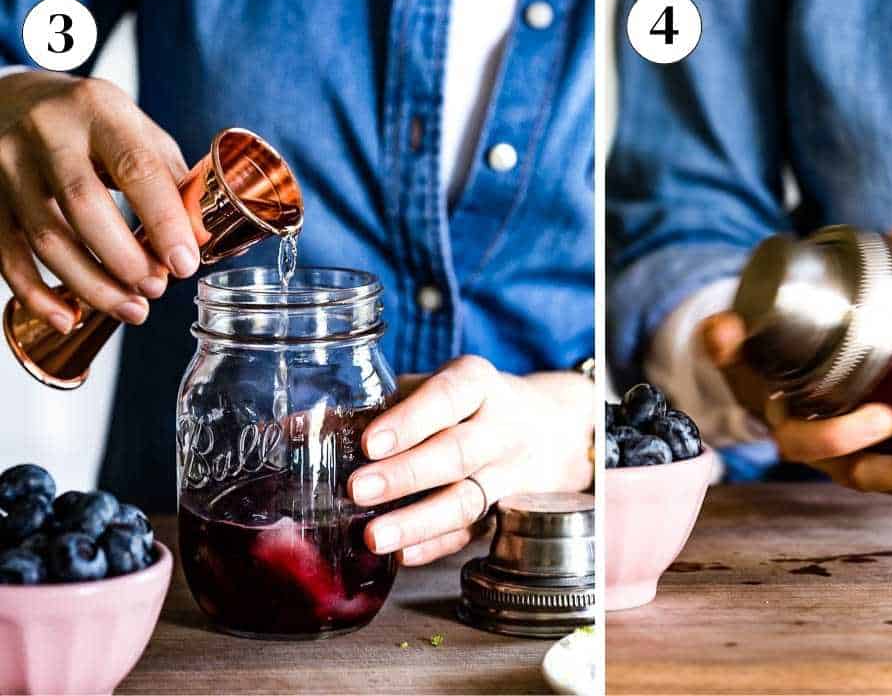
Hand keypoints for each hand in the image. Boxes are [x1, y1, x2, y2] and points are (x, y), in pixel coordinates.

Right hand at [0, 71, 197, 333]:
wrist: (14, 98)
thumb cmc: (91, 122)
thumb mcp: (136, 130)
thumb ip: (169, 178)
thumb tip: (200, 237)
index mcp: (98, 109)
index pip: (136, 168)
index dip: (164, 221)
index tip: (185, 264)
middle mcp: (46, 133)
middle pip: (84, 207)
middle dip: (126, 260)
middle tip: (157, 289)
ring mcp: (7, 165)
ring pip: (45, 238)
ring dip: (93, 286)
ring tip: (132, 309)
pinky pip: (6, 255)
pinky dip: (38, 295)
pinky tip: (69, 318)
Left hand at [348, 355, 593, 564]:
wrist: (552, 427)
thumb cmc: (469, 405)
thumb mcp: (434, 387)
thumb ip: (376, 405)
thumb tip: (291, 428)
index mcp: (478, 384)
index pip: (448, 397)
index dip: (410, 420)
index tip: (370, 442)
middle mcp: (500, 427)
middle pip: (458, 453)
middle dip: (406, 474)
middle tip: (358, 489)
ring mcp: (508, 474)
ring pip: (467, 500)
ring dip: (419, 522)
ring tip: (374, 537)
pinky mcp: (506, 512)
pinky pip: (472, 534)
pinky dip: (436, 546)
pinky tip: (403, 556)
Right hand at [701, 222, 891, 511]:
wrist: (778, 353)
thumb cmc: (792, 326)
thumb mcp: (792, 297)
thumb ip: (856, 261)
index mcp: (788, 413)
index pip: (804, 438)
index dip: (838, 437)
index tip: (881, 416)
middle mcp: (822, 447)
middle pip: (855, 472)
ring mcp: (854, 458)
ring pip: (887, 484)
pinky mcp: (884, 460)